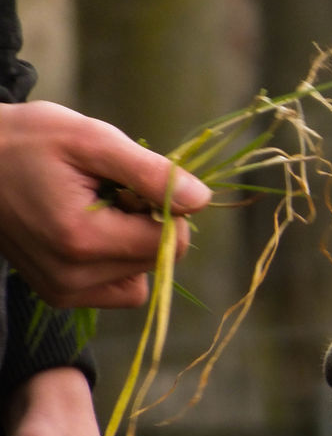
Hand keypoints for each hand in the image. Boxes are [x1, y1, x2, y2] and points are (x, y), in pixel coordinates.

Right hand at [0, 100, 210, 308]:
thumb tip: (200, 200)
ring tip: (93, 209)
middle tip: (106, 192)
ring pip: (143, 276)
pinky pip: (120, 288)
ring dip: (133, 242)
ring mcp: (64, 292)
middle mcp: (73, 278)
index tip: (128, 183)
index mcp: (82, 240)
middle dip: (146, 223)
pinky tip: (89, 230)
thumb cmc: (27, 140)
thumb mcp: (91, 139)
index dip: (165, 207)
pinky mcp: (60, 296)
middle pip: (158, 259)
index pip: (171, 242)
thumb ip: (150, 172)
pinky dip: (118, 261)